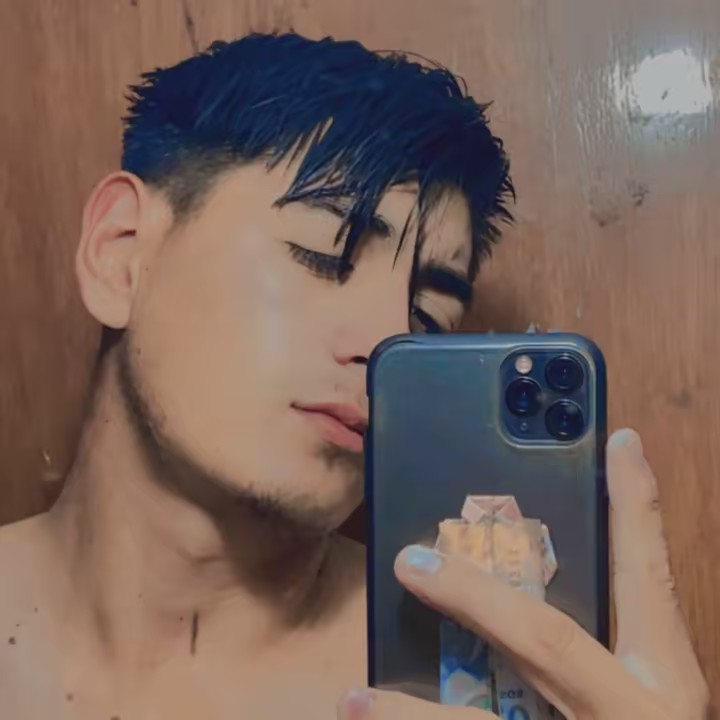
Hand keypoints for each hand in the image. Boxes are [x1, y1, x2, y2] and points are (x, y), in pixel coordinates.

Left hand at [338, 429, 708, 719]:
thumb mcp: (644, 691)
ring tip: (355, 699)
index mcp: (663, 682)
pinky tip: (363, 718)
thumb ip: (598, 639)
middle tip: (410, 563)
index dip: (636, 510)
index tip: (620, 442)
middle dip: (475, 600)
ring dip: (414, 715)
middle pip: (548, 645)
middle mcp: (628, 713)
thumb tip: (535, 573)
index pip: (646, 578)